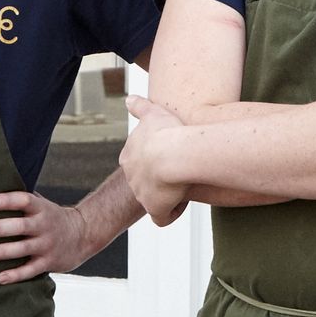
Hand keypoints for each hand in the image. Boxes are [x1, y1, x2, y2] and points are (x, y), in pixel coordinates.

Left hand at [0, 191, 93, 283]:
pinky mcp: (48, 263)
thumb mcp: (41, 205)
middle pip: (21, 226)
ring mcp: (47, 245)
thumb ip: (20, 201)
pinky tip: (0, 278)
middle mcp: (44, 226)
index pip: (24, 200)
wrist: (82, 235)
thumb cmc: (50, 218)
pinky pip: (30, 270)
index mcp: (41, 208)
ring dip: (2, 252)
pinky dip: (16, 275)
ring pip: (22, 249)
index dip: (8, 200)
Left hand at [122, 95, 187, 225]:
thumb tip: (129, 98)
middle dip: (162, 180)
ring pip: (156, 199)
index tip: (172, 156)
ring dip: (170, 195)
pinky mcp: (154, 209)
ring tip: (186, 183)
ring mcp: (141, 194)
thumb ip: (140, 107)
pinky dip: (172, 213)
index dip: (157, 161)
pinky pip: (162, 218)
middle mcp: (131, 176)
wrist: (175, 153)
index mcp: (129, 155)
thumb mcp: (153, 112)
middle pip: (147, 182)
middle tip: (180, 170)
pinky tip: (184, 202)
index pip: (140, 162)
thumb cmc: (168, 131)